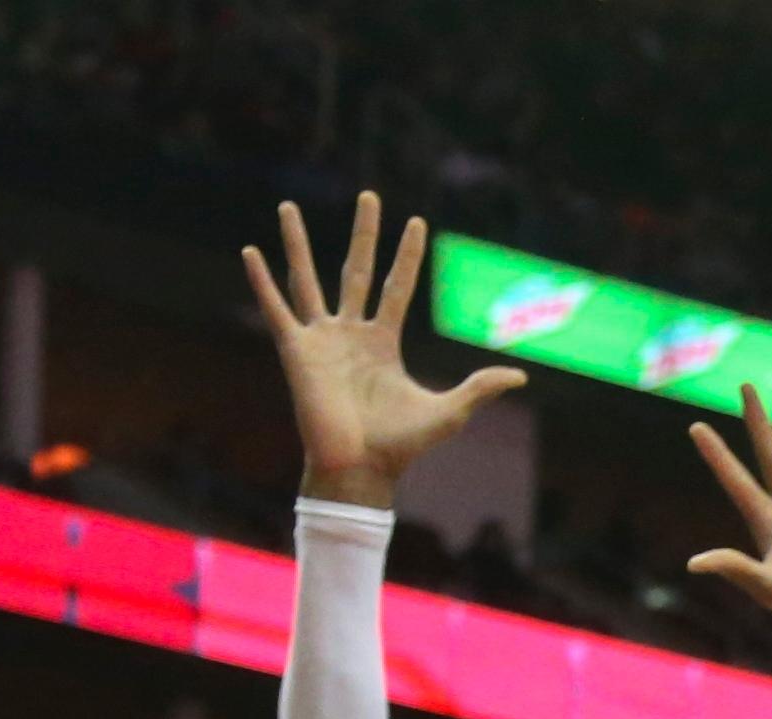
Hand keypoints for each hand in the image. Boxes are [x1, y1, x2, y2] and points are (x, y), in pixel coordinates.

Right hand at [242, 192, 527, 511]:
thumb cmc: (400, 447)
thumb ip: (480, 388)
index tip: (416, 223)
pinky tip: (250, 251)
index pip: (397, 287)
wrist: (361, 469)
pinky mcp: (296, 351)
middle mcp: (350, 334)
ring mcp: (321, 340)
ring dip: (297, 243)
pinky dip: (261, 281)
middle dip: (364, 234)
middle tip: (369, 196)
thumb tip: (521, 377)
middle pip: (357, 270)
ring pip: (308, 279)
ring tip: (288, 207)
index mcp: (383, 342)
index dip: (407, 256)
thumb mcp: (449, 412)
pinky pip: (276, 309)